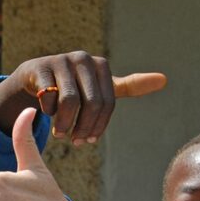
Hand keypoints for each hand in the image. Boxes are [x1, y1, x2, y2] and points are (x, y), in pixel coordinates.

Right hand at [0, 51, 166, 145]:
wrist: (35, 76)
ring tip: (60, 134)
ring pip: (69, 101)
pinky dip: (49, 112)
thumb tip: (164, 79)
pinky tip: (47, 115)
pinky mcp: (41, 68)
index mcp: (101, 65)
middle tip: (75, 141)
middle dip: (83, 127)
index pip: (107, 103)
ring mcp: (61, 61)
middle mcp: (83, 59)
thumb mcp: (101, 87)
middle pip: (91, 103)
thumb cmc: (74, 85)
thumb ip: (130, 86)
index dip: (98, 126)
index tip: (88, 140)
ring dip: (65, 124)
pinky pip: (49, 97)